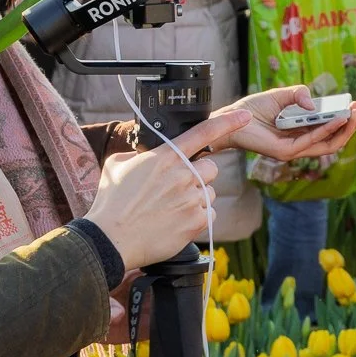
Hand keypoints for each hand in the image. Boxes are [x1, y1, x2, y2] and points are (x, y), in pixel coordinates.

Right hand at [85, 107, 246, 273]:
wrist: (110, 240)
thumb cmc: (111, 203)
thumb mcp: (117, 166)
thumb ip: (139, 154)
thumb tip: (149, 154)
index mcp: (165, 157)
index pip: (203, 133)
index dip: (228, 122)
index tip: (245, 117)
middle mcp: (183, 175)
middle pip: (210, 168)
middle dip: (199, 176)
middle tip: (176, 189)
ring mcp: (192, 198)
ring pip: (210, 193)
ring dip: (196, 199)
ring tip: (170, 210)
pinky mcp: (196, 221)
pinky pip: (210, 214)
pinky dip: (197, 219)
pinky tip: (176, 223)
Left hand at [211, 87, 355, 161]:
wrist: (231, 117)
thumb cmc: (252, 109)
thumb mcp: (281, 95)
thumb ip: (299, 94)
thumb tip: (314, 104)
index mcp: (301, 131)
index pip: (329, 130)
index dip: (344, 119)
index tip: (355, 104)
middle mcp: (300, 143)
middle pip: (333, 140)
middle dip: (349, 126)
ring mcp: (293, 150)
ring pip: (327, 144)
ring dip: (342, 129)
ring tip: (352, 114)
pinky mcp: (285, 152)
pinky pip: (311, 141)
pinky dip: (326, 130)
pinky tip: (335, 119)